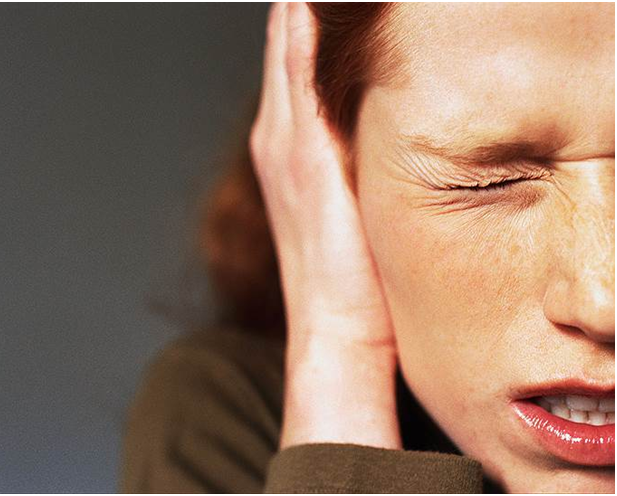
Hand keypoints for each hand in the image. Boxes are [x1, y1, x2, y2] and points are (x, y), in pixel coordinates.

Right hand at [250, 2, 401, 450]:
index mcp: (285, 147)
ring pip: (289, 48)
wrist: (335, 330)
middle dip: (298, 5)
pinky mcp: (307, 156)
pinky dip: (304, 33)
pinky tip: (312, 2)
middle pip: (285, 42)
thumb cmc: (347, 276)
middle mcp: (277, 137)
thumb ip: (346, 159)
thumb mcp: (341, 204)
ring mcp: (286, 144)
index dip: (300, 20)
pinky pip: (300, 72)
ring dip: (299, 9)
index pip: (291, 62)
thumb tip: (371, 123)